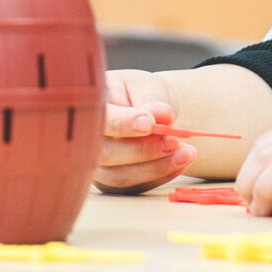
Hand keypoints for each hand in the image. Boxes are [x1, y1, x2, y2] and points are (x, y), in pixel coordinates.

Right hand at [94, 68, 195, 193]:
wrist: (145, 110)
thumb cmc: (139, 93)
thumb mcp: (146, 85)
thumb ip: (152, 98)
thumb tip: (161, 115)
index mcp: (89, 105)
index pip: (99, 119)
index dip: (122, 124)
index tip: (149, 124)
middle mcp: (85, 138)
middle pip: (106, 153)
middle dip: (143, 151)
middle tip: (174, 140)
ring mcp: (95, 163)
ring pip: (121, 176)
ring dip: (157, 167)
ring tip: (186, 152)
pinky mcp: (111, 181)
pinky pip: (135, 186)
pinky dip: (161, 176)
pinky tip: (180, 161)